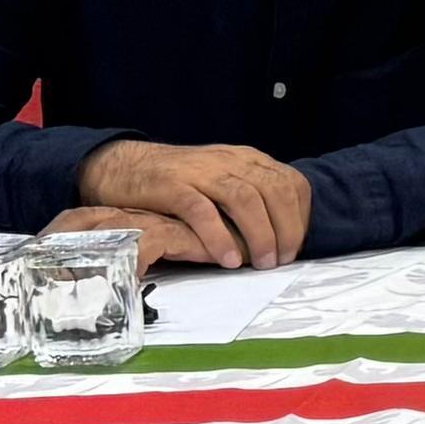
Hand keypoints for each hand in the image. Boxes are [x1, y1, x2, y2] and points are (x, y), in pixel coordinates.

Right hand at [72, 139, 312, 268]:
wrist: (124, 166)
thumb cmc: (179, 183)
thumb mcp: (223, 182)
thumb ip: (251, 198)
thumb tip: (284, 234)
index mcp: (247, 159)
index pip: (291, 182)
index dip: (301, 216)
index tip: (299, 246)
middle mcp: (228, 161)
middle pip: (273, 191)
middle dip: (286, 228)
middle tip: (283, 260)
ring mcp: (200, 171)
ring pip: (244, 198)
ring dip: (259, 233)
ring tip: (262, 263)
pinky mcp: (171, 186)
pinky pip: (201, 210)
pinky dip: (218, 236)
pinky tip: (227, 259)